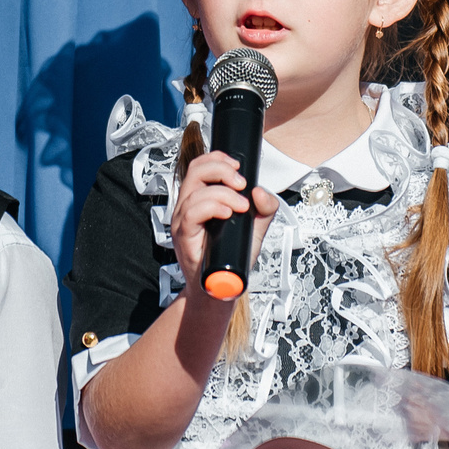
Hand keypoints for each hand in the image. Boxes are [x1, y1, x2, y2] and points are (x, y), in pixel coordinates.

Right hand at [169, 148, 277, 284]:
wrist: (222, 290)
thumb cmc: (232, 257)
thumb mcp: (255, 228)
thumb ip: (264, 209)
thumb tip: (260, 192)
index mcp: (201, 198)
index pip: (201, 165)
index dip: (218, 158)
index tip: (238, 167)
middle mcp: (188, 206)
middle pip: (195, 170)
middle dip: (221, 170)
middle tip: (241, 183)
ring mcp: (183, 221)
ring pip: (195, 191)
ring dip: (223, 194)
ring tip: (241, 207)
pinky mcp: (184, 236)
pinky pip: (191, 213)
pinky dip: (212, 207)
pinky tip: (228, 213)